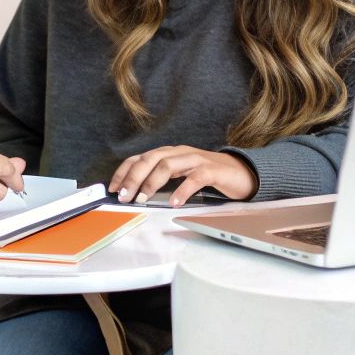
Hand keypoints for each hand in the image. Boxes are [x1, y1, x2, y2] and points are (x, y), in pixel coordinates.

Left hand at [109, 145, 257, 206]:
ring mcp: (196, 159)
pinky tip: (175, 202)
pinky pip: (195, 178)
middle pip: (150, 159)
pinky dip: (182, 190)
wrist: (241, 172)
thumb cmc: (206, 176)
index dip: (124, 172)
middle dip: (134, 177)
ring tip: (143, 199)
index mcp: (169, 153)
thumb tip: (134, 195)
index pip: (140, 158)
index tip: (113, 188)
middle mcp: (180, 152)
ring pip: (168, 164)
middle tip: (125, 196)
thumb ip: (161, 180)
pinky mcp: (212, 170)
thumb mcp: (179, 176)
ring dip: (152, 182)